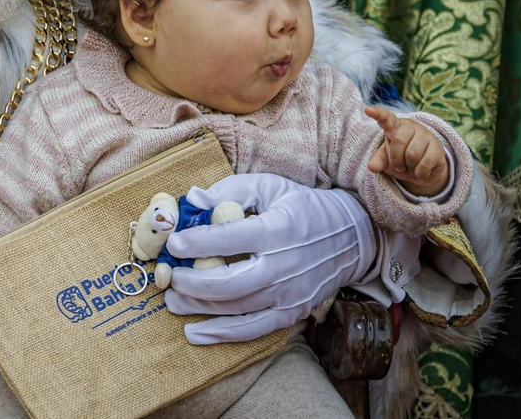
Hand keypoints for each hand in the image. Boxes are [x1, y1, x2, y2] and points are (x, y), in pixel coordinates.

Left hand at [161, 174, 375, 344]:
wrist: (352, 237)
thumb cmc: (302, 207)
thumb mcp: (269, 186)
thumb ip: (229, 190)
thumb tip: (192, 199)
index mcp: (276, 230)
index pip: (229, 239)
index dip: (196, 243)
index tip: (173, 244)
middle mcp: (283, 266)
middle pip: (229, 283)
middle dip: (191, 283)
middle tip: (168, 277)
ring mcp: (290, 294)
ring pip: (236, 308)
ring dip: (199, 308)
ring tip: (172, 301)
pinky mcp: (293, 312)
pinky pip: (253, 329)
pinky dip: (222, 334)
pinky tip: (195, 333)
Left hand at [366, 106, 447, 196]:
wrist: (423, 168)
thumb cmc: (400, 158)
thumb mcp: (386, 160)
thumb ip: (378, 161)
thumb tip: (372, 167)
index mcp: (394, 126)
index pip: (386, 118)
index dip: (378, 114)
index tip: (368, 110)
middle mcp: (411, 127)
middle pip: (399, 141)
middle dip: (396, 159)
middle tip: (399, 166)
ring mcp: (426, 135)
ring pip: (413, 154)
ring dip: (409, 167)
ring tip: (410, 167)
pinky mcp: (437, 147)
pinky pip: (425, 163)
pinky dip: (419, 172)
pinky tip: (420, 171)